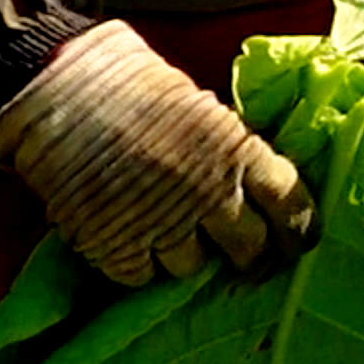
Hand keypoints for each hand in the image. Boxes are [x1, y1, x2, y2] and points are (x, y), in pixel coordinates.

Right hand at [0, 21, 315, 284]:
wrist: (64, 89)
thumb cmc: (136, 87)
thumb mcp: (206, 112)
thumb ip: (233, 153)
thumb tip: (257, 187)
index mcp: (240, 153)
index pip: (292, 206)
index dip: (298, 230)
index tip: (300, 243)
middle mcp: (210, 194)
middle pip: (250, 249)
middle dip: (250, 256)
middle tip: (243, 257)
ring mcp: (162, 224)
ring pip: (193, 267)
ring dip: (187, 256)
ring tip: (173, 237)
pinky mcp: (115, 245)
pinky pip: (141, 276)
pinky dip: (139, 264)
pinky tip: (131, 243)